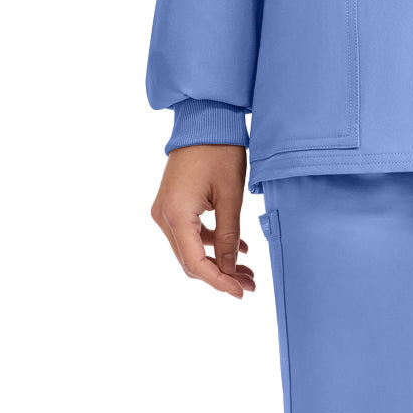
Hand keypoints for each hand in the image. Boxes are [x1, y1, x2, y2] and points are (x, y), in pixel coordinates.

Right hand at [151, 144, 255, 297]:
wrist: (204, 119)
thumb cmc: (220, 151)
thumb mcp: (231, 196)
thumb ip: (230, 236)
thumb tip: (231, 271)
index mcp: (176, 214)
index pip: (195, 263)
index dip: (219, 282)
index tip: (241, 292)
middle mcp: (163, 216)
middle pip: (190, 261)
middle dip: (221, 275)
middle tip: (249, 284)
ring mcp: (164, 211)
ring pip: (190, 250)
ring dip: (217, 261)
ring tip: (247, 271)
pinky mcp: (171, 205)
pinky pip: (189, 234)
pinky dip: (210, 243)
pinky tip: (238, 248)